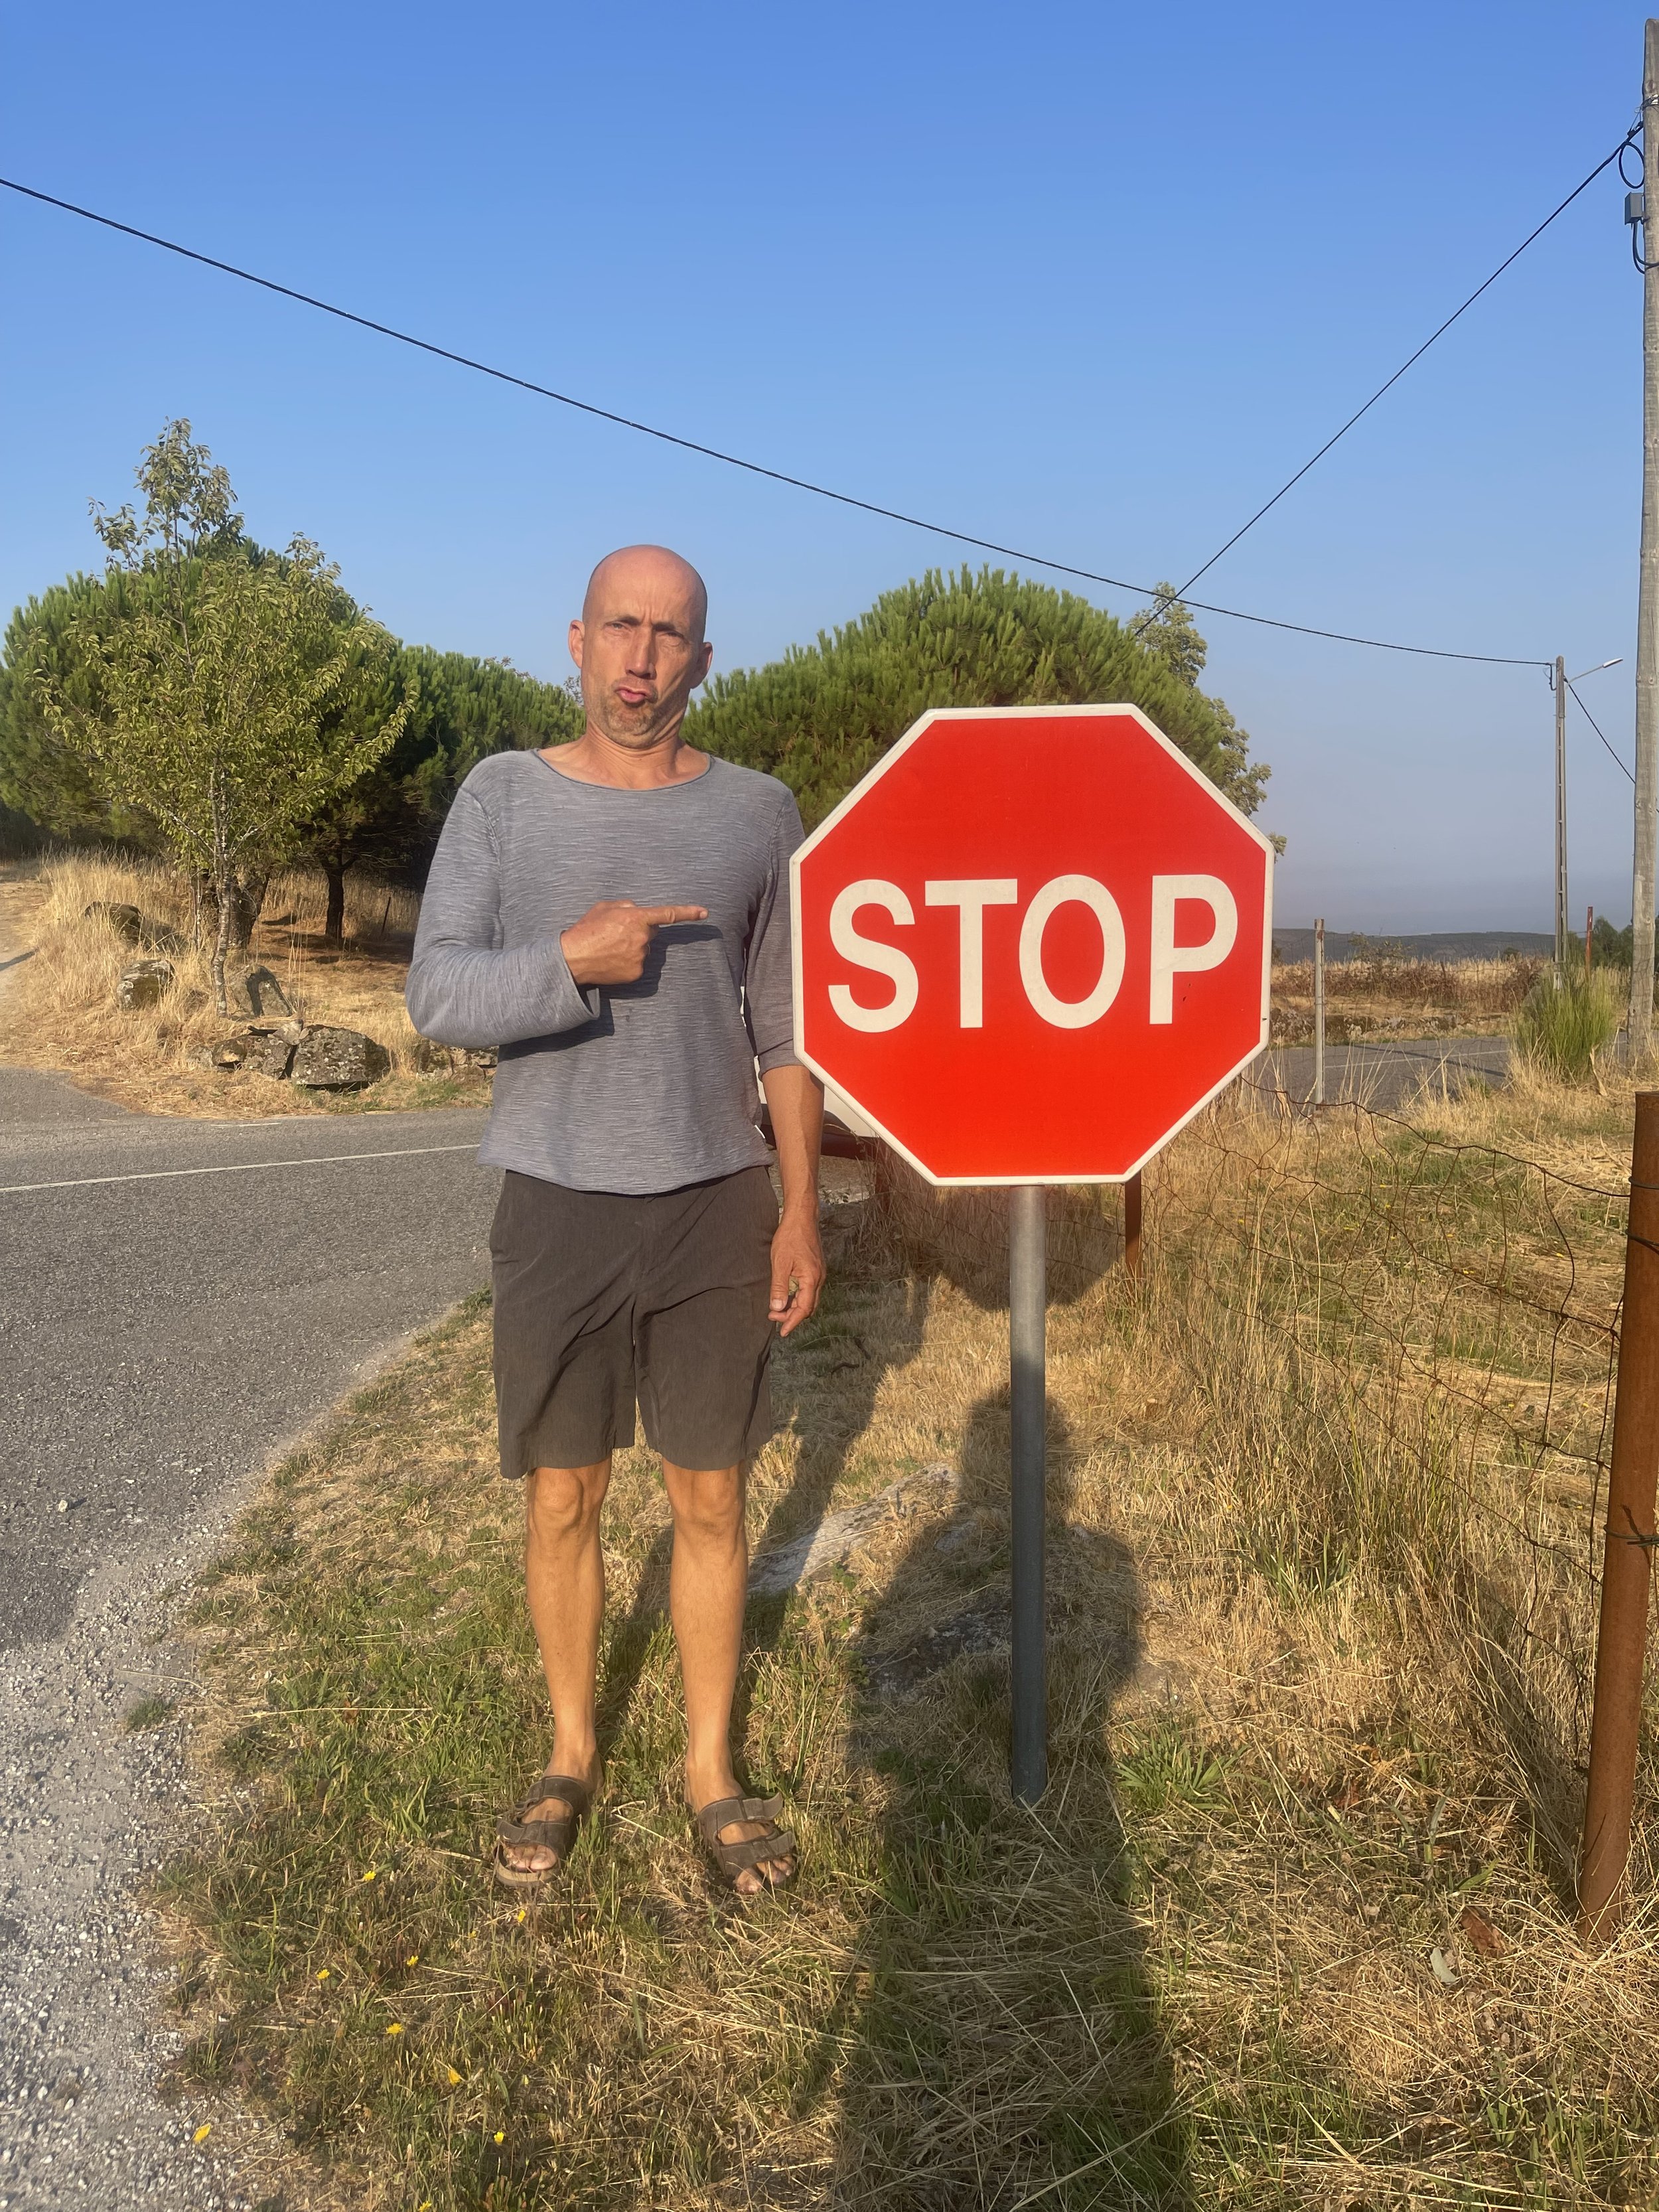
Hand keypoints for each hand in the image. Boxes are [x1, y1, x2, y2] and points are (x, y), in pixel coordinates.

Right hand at [560, 898, 707, 985]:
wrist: (573, 959)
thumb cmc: (586, 930)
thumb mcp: (605, 907)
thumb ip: (627, 906)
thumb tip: (639, 911)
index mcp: (636, 918)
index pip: (668, 914)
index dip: (688, 912)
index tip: (704, 912)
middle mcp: (642, 938)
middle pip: (651, 932)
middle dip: (639, 930)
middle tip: (616, 933)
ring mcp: (641, 957)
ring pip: (644, 948)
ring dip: (632, 946)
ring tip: (610, 947)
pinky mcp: (637, 973)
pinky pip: (639, 963)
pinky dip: (629, 961)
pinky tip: (612, 959)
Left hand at [769, 1205, 824, 1336]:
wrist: (802, 1217)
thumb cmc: (791, 1237)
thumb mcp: (780, 1263)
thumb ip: (779, 1287)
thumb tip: (777, 1307)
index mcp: (811, 1279)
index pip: (804, 1309)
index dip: (792, 1322)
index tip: (782, 1331)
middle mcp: (819, 1278)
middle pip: (809, 1307)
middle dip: (792, 1316)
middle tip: (774, 1317)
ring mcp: (819, 1273)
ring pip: (809, 1299)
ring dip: (795, 1306)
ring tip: (778, 1308)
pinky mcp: (816, 1268)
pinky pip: (809, 1289)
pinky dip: (798, 1297)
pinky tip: (787, 1295)